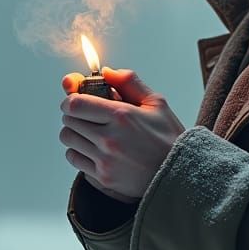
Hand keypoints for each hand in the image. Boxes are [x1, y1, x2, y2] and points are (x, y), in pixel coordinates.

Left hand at [59, 68, 185, 200]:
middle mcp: (110, 138)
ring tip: (90, 131)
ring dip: (75, 132)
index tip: (75, 100)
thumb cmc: (169, 138)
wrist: (180, 174)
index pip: (75, 104)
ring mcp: (105, 160)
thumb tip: (107, 71)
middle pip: (68, 120)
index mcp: (122, 116)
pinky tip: (93, 149)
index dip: (70, 99)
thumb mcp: (156, 104)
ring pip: (68, 139)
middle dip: (73, 114)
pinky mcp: (102, 177)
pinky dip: (78, 151)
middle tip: (86, 115)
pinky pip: (74, 158)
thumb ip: (130, 82)